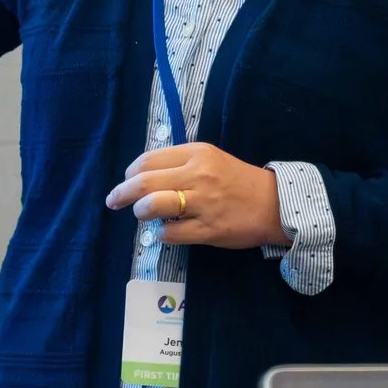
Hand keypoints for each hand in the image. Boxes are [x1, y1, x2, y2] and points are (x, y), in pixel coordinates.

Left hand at [105, 143, 287, 249]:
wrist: (274, 205)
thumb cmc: (237, 181)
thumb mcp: (210, 160)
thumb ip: (179, 163)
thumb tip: (143, 176)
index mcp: (197, 153)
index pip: (148, 160)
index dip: (130, 173)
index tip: (127, 181)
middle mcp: (198, 175)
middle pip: (144, 182)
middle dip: (122, 193)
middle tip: (113, 201)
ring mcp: (203, 204)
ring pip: (153, 206)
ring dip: (140, 213)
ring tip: (143, 215)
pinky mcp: (208, 229)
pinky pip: (171, 233)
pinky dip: (162, 234)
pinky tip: (167, 231)